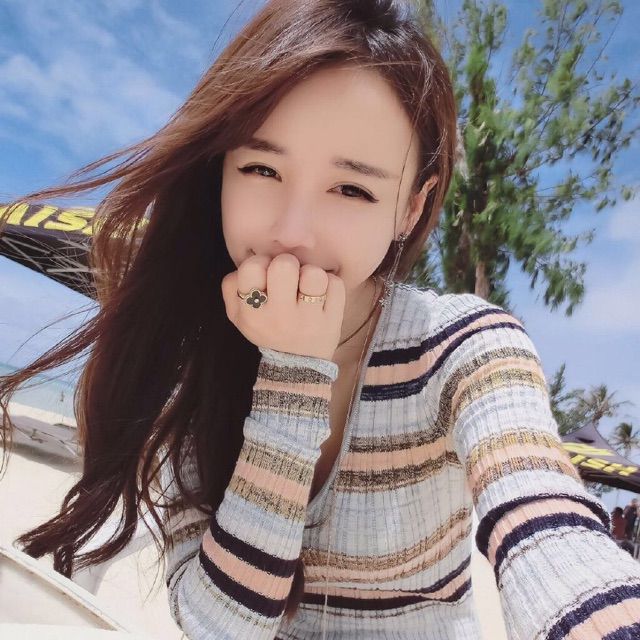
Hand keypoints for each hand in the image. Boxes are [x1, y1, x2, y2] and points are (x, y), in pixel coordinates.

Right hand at [221, 253, 345, 360]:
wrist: (296, 365)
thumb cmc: (266, 330)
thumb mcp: (237, 316)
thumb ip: (231, 287)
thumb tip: (248, 262)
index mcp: (252, 314)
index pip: (251, 268)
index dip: (261, 262)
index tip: (267, 273)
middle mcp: (279, 317)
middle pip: (284, 265)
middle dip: (288, 264)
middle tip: (290, 278)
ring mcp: (309, 319)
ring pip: (314, 273)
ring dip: (311, 274)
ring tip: (308, 286)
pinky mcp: (333, 320)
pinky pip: (335, 283)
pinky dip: (330, 284)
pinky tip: (323, 295)